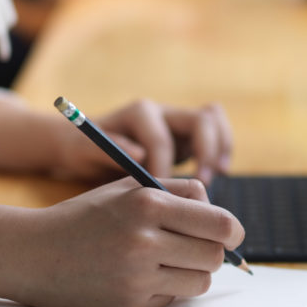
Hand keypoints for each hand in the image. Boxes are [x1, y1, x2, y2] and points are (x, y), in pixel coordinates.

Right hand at [14, 177, 244, 306]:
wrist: (33, 253)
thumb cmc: (85, 217)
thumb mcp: (127, 189)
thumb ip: (176, 191)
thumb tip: (221, 214)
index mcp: (148, 203)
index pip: (218, 222)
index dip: (232, 230)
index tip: (230, 233)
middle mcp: (144, 240)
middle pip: (214, 254)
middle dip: (212, 251)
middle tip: (197, 247)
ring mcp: (137, 276)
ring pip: (200, 280)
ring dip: (193, 272)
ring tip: (169, 260)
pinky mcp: (129, 304)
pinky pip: (173, 298)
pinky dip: (168, 288)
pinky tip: (143, 276)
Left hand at [86, 99, 232, 184]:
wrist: (84, 146)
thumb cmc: (83, 150)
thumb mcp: (84, 151)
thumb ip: (106, 150)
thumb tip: (140, 154)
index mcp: (139, 113)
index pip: (162, 139)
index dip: (164, 168)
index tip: (158, 194)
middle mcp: (163, 112)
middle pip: (201, 120)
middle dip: (205, 152)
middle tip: (202, 184)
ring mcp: (177, 122)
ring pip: (214, 119)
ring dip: (220, 146)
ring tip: (218, 175)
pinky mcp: (187, 136)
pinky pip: (216, 132)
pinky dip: (223, 149)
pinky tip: (220, 172)